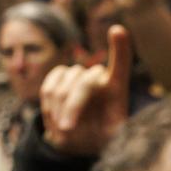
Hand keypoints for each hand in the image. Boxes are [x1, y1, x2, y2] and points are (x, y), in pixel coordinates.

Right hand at [40, 26, 131, 156]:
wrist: (83, 139)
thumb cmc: (103, 138)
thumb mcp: (116, 139)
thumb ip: (114, 134)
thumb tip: (95, 128)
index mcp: (117, 90)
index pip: (120, 65)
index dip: (119, 48)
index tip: (117, 31)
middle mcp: (99, 78)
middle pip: (85, 82)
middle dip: (74, 106)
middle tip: (67, 129)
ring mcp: (79, 77)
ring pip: (64, 86)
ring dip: (61, 110)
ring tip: (64, 129)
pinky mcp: (61, 79)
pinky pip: (50, 85)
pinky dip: (50, 104)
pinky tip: (55, 118)